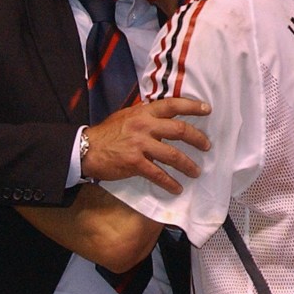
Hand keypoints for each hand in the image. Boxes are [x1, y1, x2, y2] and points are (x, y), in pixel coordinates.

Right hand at [82, 97, 210, 193]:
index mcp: (143, 112)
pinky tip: (177, 188)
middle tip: (207, 145)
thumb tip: (163, 115)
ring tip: (196, 171)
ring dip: (187, 164)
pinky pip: (158, 174)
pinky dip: (169, 183)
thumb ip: (145, 115)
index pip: (172, 105)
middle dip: (196, 138)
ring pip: (172, 155)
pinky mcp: (135, 163)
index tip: (207, 109)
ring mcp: (140, 145)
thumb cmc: (108, 132)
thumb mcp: (127, 116)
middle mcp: (144, 126)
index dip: (191, 106)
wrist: (86, 149)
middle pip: (178, 130)